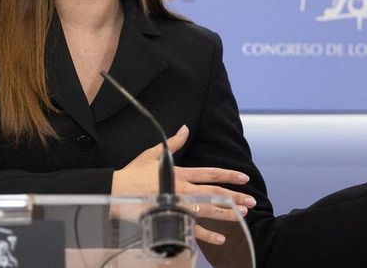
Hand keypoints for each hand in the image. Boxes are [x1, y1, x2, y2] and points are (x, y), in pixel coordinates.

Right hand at [111, 125, 255, 244]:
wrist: (116, 192)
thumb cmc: (133, 173)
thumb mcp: (153, 154)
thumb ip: (174, 143)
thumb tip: (185, 128)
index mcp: (180, 173)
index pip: (210, 174)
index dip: (229, 176)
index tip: (244, 178)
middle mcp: (183, 189)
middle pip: (215, 193)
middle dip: (235, 197)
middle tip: (251, 201)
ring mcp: (179, 206)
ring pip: (208, 211)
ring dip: (227, 214)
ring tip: (243, 216)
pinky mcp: (172, 219)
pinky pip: (193, 230)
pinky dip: (207, 236)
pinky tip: (221, 239)